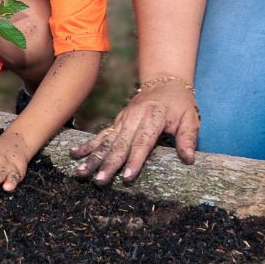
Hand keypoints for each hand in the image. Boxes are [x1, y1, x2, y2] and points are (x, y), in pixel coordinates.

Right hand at [70, 82, 199, 183]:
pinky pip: (101, 135)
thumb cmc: (179, 104)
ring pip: (106, 141)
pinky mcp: (116, 121)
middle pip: (120, 144)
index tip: (126, 176)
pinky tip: (74, 153)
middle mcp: (134, 118)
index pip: (143, 142)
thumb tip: (188, 159)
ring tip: (81, 172)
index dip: (134, 160)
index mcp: (153, 117)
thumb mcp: (191, 118)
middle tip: (99, 181)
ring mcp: (122, 119)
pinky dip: (87, 145)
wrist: (164, 82)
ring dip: (93, 157)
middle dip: (108, 164)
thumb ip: (188, 138)